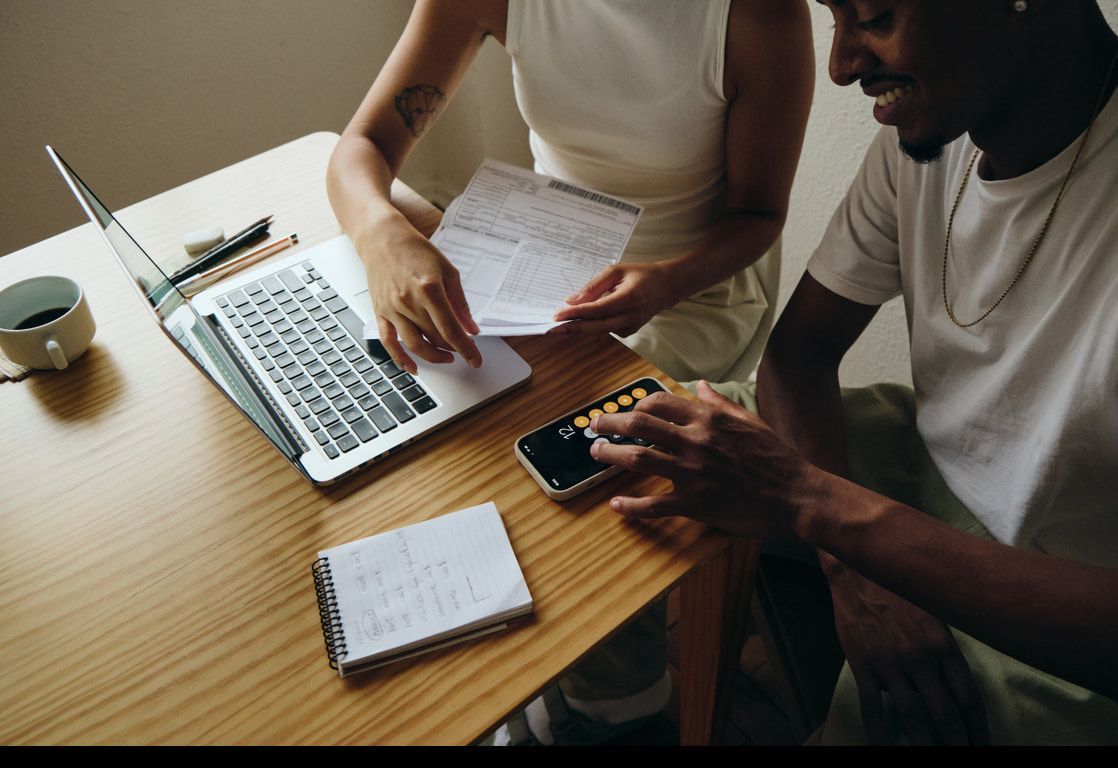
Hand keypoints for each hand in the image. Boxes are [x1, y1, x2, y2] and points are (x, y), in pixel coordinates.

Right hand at [356, 221, 480, 373]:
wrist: (382, 238)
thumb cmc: (415, 250)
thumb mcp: (448, 270)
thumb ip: (460, 302)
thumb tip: (471, 328)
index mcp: (430, 289)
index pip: (451, 329)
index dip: (466, 349)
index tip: (476, 360)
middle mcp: (409, 301)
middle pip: (435, 338)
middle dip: (453, 349)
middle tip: (463, 351)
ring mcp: (392, 309)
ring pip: (415, 344)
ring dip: (433, 356)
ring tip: (446, 357)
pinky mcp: (380, 312)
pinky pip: (389, 342)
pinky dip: (400, 359)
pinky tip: (413, 368)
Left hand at [551, 262, 676, 337]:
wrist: (667, 287)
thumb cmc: (641, 275)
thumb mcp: (616, 271)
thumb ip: (594, 286)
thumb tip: (572, 300)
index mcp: (629, 299)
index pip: (597, 310)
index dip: (576, 314)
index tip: (557, 316)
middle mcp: (630, 316)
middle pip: (596, 327)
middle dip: (572, 328)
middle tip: (550, 328)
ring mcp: (630, 327)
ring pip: (598, 330)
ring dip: (579, 327)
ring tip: (560, 323)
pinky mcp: (628, 332)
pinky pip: (605, 330)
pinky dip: (591, 325)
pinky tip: (580, 320)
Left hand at [588, 381, 816, 537]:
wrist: (795, 494)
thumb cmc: (775, 458)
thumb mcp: (749, 420)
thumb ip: (719, 403)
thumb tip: (700, 386)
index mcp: (708, 419)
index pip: (659, 402)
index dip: (635, 404)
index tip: (626, 410)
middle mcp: (695, 441)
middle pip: (639, 424)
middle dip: (610, 423)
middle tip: (594, 426)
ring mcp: (692, 472)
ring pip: (639, 458)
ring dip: (610, 454)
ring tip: (596, 453)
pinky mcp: (695, 503)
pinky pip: (654, 504)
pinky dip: (632, 505)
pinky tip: (617, 505)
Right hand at [826, 563, 987, 744]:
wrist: (860, 572)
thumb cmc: (901, 591)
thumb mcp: (934, 615)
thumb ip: (944, 651)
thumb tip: (955, 687)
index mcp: (943, 646)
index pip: (968, 697)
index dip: (978, 726)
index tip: (982, 742)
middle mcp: (921, 659)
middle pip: (945, 713)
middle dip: (956, 741)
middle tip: (963, 754)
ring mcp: (891, 664)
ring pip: (912, 717)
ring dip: (924, 743)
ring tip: (931, 756)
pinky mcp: (863, 665)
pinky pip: (872, 707)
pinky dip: (878, 731)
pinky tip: (884, 745)